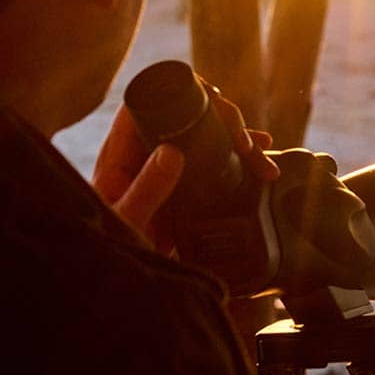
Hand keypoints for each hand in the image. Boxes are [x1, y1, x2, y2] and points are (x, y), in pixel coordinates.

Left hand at [91, 93, 278, 250]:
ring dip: (236, 139)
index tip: (214, 102)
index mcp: (122, 154)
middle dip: (223, 119)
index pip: (146, 104)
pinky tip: (260, 164)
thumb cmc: (112, 247)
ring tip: (262, 150)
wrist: (115, 281)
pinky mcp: (182, 190)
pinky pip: (212, 165)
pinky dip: (238, 161)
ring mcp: (165, 171)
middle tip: (246, 141)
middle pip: (185, 116)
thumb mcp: (129, 221)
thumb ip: (146, 189)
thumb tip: (172, 152)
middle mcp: (144, 155)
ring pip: (204, 139)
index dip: (178, 93)